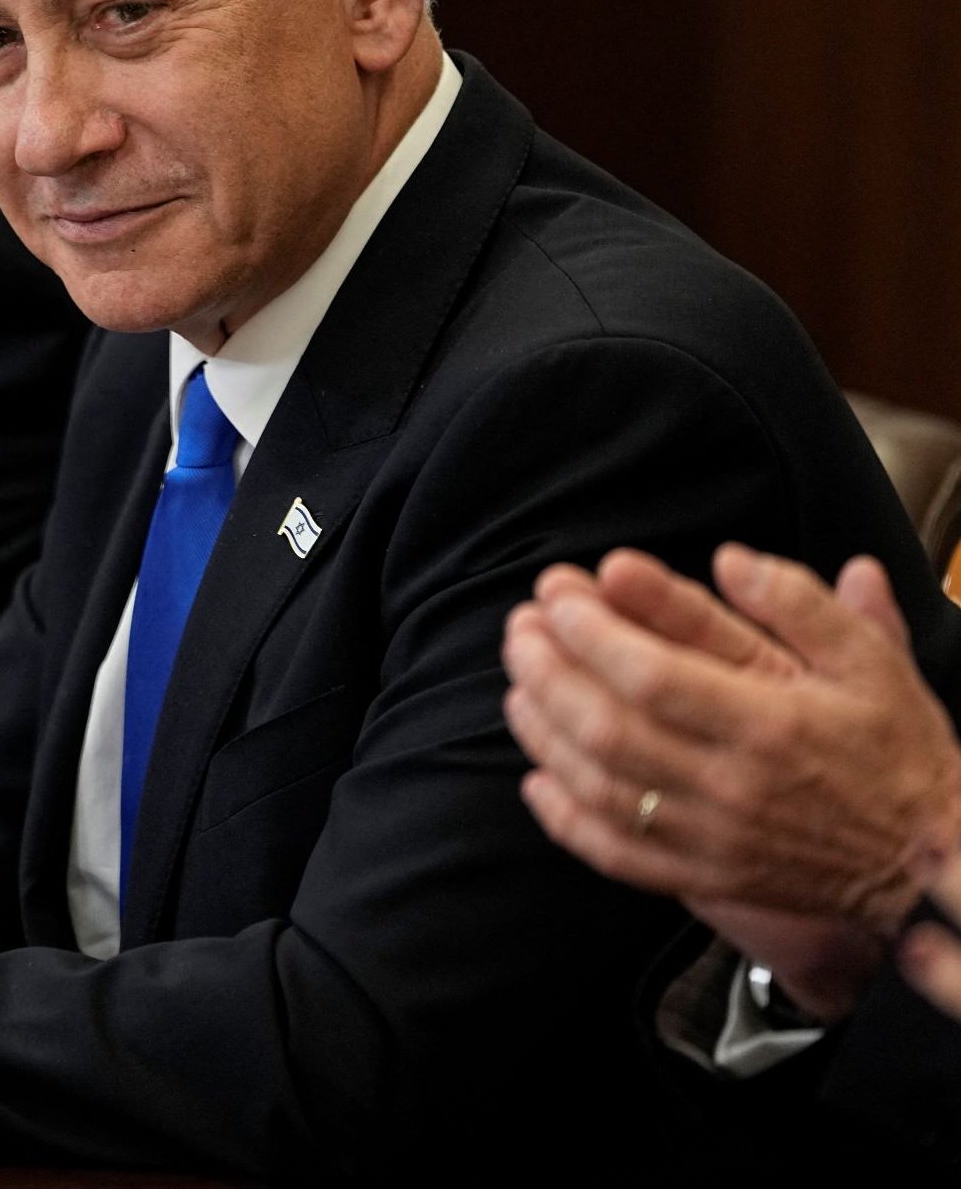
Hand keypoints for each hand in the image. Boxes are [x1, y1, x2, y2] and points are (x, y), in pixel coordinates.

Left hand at [503, 545, 960, 1017]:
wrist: (936, 865)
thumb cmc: (895, 749)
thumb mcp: (869, 659)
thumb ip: (799, 603)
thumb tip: (729, 558)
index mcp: (771, 724)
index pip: (652, 676)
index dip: (590, 632)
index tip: (556, 593)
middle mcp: (733, 786)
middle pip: (609, 729)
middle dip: (548, 672)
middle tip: (519, 627)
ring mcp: (714, 841)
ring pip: (600, 789)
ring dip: (542, 733)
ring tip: (517, 682)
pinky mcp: (706, 877)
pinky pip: (617, 856)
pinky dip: (565, 820)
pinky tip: (535, 778)